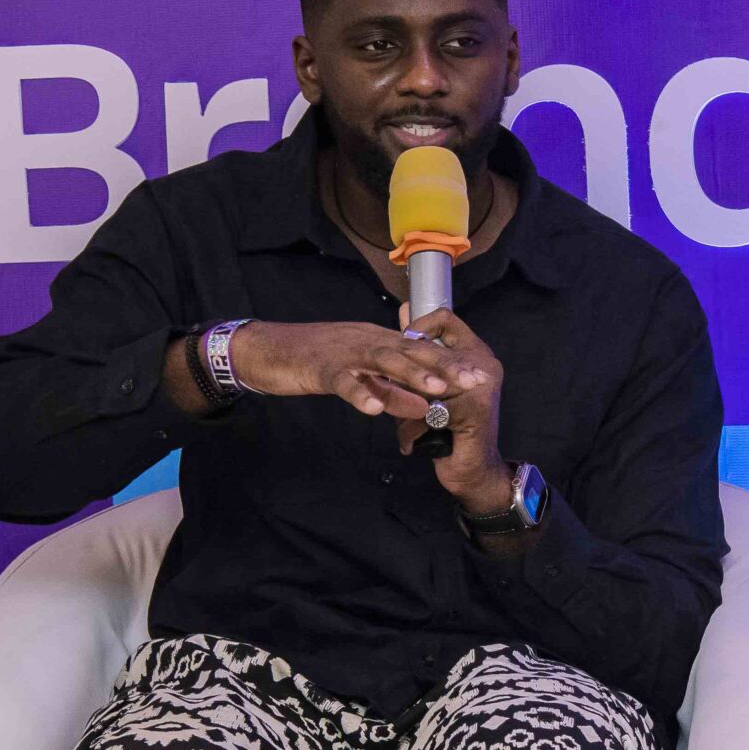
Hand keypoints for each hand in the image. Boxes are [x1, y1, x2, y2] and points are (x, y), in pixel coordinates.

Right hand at [227, 318, 476, 425]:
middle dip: (445, 367)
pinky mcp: (321, 367)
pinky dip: (358, 392)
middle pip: (411, 351)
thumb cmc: (313, 361)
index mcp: (377, 340)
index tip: (479, 376)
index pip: (421, 349)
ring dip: (411, 376)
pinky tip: (373, 409)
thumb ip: (386, 385)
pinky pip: (342, 380)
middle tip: (474, 382)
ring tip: (436, 393)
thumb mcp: (358, 373)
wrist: (269, 349)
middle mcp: (367, 341)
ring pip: (383, 360)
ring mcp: (344, 352)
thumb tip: (418, 402)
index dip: (451, 362)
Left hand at [392, 307, 512, 517]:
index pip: (445, 318)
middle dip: (406, 375)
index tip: (402, 348)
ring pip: (424, 384)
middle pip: (431, 350)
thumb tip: (404, 311)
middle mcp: (484, 365)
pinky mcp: (473, 410)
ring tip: (404, 425)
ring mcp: (481, 386)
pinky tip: (411, 444)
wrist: (474, 473)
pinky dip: (412, 431)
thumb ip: (421, 352)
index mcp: (475, 353)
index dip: (418, 328)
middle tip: (392, 387)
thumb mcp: (432, 386)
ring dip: (407, 409)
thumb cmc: (449, 429)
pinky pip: (425, 412)